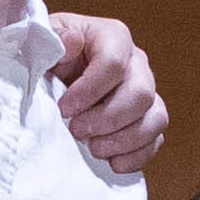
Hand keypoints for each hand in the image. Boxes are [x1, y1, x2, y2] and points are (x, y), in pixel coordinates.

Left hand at [49, 10, 170, 177]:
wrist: (54, 76)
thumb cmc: (49, 57)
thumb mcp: (43, 41)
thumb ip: (54, 39)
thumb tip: (73, 41)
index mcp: (113, 37)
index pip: (114, 63)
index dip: (89, 91)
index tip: (64, 109)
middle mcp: (137, 63)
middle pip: (141, 94)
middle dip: (107, 119)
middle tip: (77, 131)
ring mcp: (147, 91)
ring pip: (155, 118)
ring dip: (123, 140)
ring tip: (93, 149)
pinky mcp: (148, 119)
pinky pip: (156, 139)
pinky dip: (136, 156)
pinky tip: (112, 162)